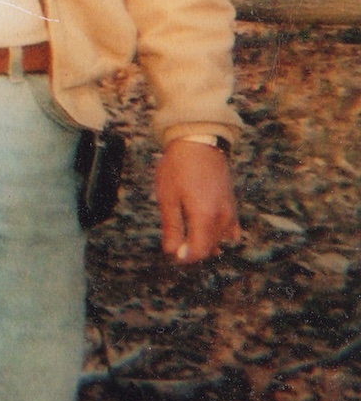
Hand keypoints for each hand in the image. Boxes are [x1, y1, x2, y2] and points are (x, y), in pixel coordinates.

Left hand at [155, 138, 238, 262]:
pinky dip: (217, 234)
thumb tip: (172, 252)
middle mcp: (223, 218)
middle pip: (210, 248)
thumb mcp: (167, 197)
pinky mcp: (233, 206)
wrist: (199, 143)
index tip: (172, 253)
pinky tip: (202, 226)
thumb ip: (172, 227)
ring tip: (184, 228)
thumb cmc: (178, 168)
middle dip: (192, 250)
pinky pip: (229, 230)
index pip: (200, 251)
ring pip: (219, 240)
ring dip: (203, 241)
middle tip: (174, 240)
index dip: (185, 257)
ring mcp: (231, 212)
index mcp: (205, 216)